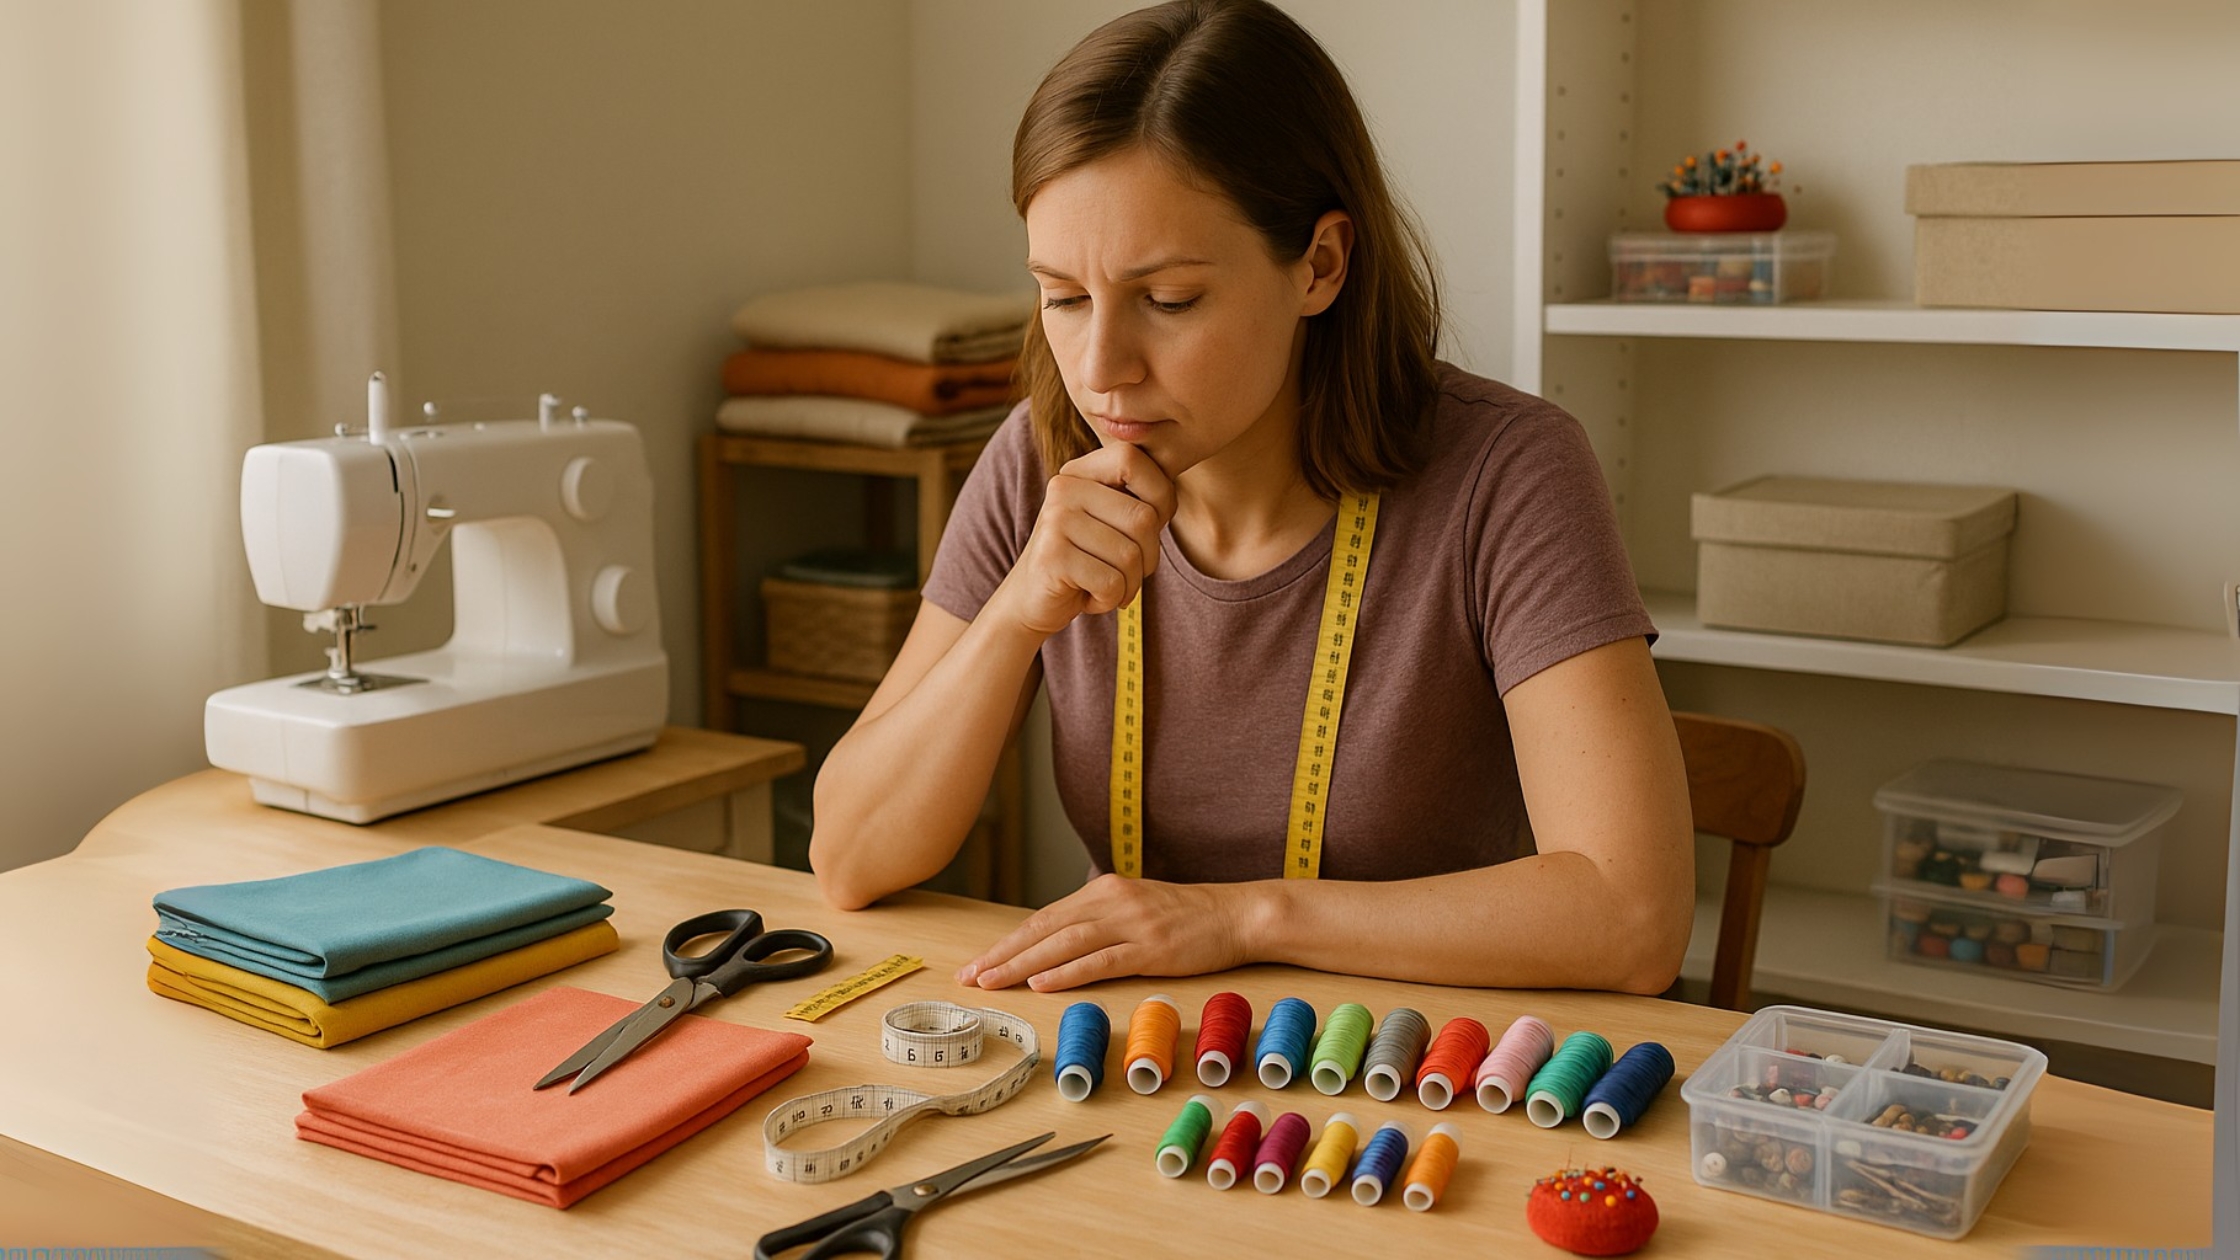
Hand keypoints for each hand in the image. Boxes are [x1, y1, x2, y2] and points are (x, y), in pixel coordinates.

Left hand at [956, 875, 1255, 991]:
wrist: (1237, 914)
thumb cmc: (1187, 917)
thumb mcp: (1135, 909)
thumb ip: (1099, 920)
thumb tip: (1060, 942)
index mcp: (1103, 891)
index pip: (1043, 918)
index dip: (1007, 942)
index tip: (978, 962)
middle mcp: (1111, 902)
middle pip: (1045, 929)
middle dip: (1003, 954)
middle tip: (970, 976)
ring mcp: (1131, 924)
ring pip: (1064, 943)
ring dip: (1023, 964)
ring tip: (993, 981)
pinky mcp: (1151, 948)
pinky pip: (1101, 961)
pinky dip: (1068, 972)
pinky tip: (1042, 983)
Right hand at [983, 444, 1175, 641]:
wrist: (1033, 600)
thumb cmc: (1086, 560)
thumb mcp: (1111, 521)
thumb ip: (1139, 499)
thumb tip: (1170, 494)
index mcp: (1080, 472)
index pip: (1135, 460)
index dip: (1160, 495)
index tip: (1149, 525)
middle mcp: (1063, 489)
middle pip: (1143, 518)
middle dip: (1148, 557)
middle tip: (1126, 571)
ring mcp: (1055, 521)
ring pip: (1130, 556)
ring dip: (1128, 583)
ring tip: (1104, 584)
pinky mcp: (1052, 557)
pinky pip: (1111, 582)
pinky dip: (1110, 598)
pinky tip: (1089, 595)